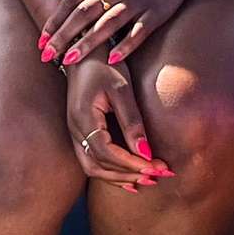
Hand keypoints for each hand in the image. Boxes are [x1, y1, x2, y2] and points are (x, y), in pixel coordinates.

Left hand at [40, 0, 187, 66]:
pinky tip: (112, 59)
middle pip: (86, 13)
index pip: (72, 0)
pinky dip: (127, 45)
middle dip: (65, 34)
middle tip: (48, 55)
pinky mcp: (155, 13)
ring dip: (89, 42)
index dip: (56, 19)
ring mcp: (136, 2)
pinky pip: (140, 31)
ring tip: (70, 60)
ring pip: (109, 23)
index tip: (41, 40)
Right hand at [63, 59, 176, 193]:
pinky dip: (111, 171)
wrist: (84, 54)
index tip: (156, 167)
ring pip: (93, 168)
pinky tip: (130, 177)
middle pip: (98, 166)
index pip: (106, 152)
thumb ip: (132, 122)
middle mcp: (75, 130)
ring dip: (120, 177)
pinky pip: (92, 161)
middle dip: (129, 174)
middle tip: (158, 177)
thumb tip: (146, 154)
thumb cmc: (105, 66)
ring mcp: (74, 133)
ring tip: (147, 181)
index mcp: (83, 118)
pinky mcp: (80, 133)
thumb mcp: (122, 89)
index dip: (131, 164)